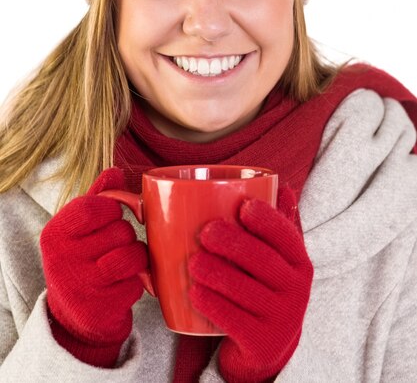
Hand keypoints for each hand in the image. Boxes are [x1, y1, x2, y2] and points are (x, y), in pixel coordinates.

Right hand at [40, 167, 148, 366]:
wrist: (75, 316)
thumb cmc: (83, 259)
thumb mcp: (81, 227)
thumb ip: (97, 197)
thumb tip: (115, 171)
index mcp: (55, 233)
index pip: (97, 206)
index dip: (113, 210)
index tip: (110, 218)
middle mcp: (62, 259)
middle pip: (121, 230)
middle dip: (125, 237)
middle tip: (112, 248)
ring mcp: (82, 286)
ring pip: (133, 254)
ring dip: (135, 258)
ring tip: (121, 265)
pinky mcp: (102, 309)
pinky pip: (137, 282)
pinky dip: (137, 283)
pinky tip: (120, 286)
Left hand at [188, 187, 312, 382]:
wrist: (268, 346)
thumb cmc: (266, 287)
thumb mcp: (279, 258)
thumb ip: (279, 224)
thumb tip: (283, 185)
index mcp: (299, 262)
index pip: (288, 236)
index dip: (268, 220)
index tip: (243, 205)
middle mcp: (297, 290)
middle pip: (264, 261)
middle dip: (234, 243)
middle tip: (205, 232)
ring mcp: (281, 319)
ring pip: (247, 292)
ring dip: (218, 274)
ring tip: (194, 263)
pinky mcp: (262, 344)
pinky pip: (236, 322)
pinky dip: (214, 306)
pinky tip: (195, 294)